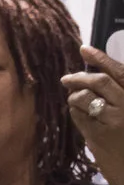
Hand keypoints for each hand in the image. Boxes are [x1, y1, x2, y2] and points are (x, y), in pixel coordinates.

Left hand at [64, 45, 123, 184]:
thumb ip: (119, 94)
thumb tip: (96, 78)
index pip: (120, 72)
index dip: (101, 59)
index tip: (85, 50)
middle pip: (100, 82)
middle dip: (80, 78)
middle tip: (66, 78)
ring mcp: (114, 120)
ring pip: (86, 98)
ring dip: (75, 96)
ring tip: (74, 99)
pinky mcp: (99, 135)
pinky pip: (79, 116)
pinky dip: (74, 112)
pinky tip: (76, 113)